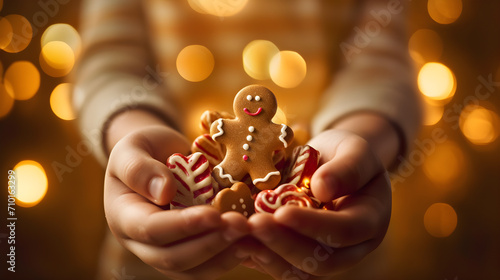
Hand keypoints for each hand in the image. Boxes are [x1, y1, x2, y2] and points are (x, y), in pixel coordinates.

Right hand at [104, 125, 250, 278]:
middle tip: (241, 226)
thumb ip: (139, 169)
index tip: (213, 214)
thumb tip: (164, 192)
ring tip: (251, 236)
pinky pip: (208, 265)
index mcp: (123, 217)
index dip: (182, 225)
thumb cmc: (143, 149)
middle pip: (173, 257)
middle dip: (210, 244)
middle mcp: (142, 242)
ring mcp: (166, 250)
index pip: (150, 229)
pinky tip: (253, 242)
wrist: (157, 156)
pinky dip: (231, 256)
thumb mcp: (131, 149)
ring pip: (193, 269)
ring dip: (224, 255)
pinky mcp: (189, 250)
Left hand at [247, 129, 391, 278]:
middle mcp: (351, 247)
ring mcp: (327, 256)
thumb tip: (323, 188)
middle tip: (254, 224)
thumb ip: (347, 168)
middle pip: (322, 261)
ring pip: (300, 272)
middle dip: (285, 245)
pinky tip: (238, 242)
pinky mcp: (303, 256)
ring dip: (268, 256)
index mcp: (371, 220)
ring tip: (240, 236)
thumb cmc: (347, 154)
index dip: (313, 225)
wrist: (335, 164)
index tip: (282, 213)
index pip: (345, 231)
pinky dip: (260, 257)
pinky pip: (283, 267)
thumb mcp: (355, 150)